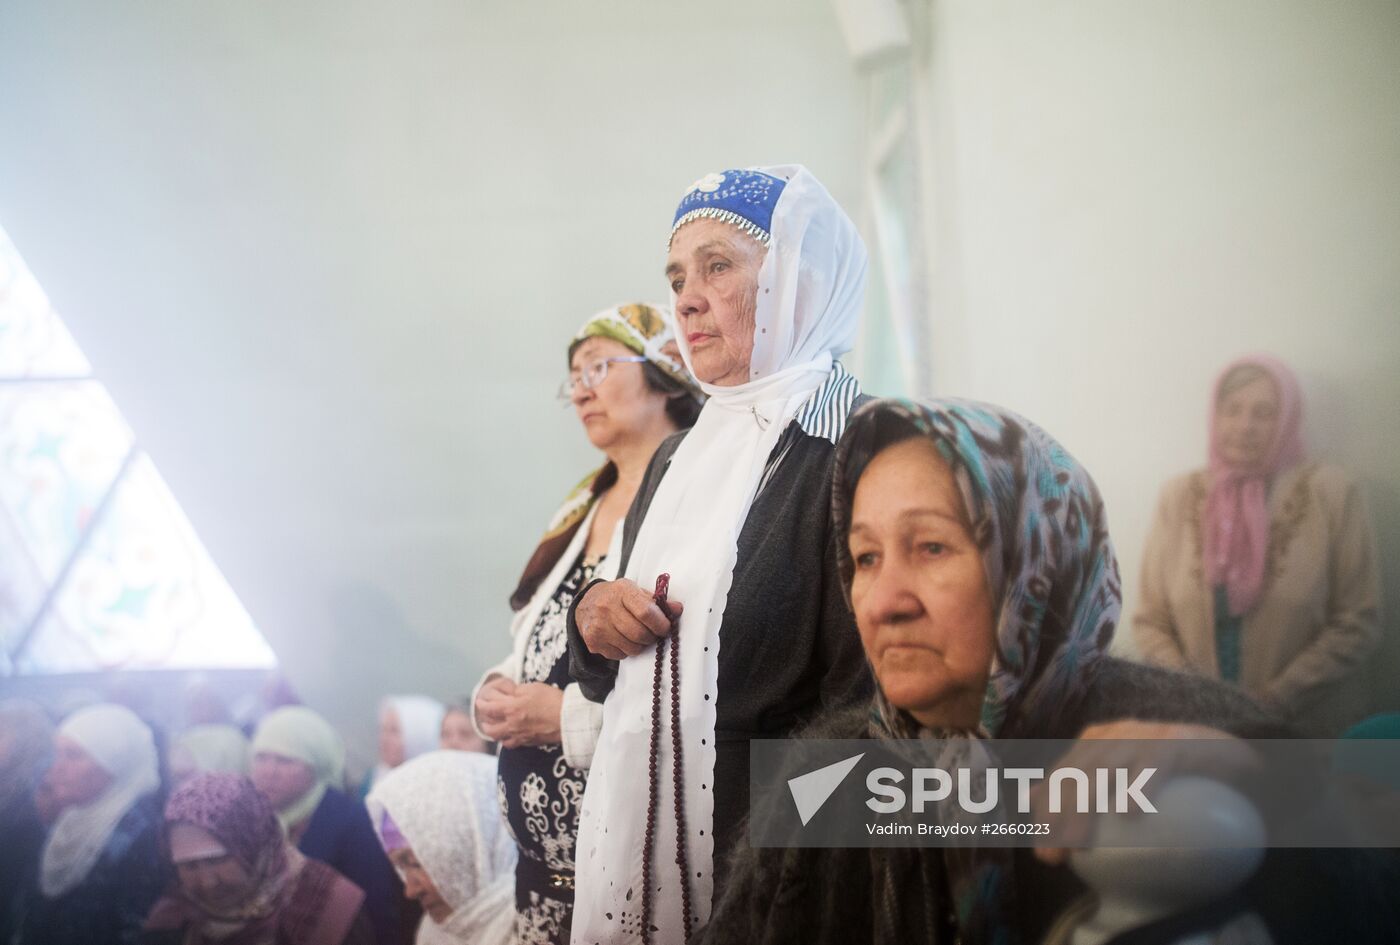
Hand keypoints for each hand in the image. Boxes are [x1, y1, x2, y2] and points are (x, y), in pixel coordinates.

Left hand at [477, 682, 566, 748]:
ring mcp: (520, 736)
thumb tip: (508, 694)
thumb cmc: (552, 700)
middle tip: (485, 714)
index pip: (489, 708)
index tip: (480, 701)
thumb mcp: (532, 688)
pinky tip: (508, 735)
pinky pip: (511, 744)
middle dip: (484, 721)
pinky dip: (506, 740)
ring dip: (493, 732)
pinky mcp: (528, 742)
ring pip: (498, 738)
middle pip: (490, 728)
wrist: (568, 718)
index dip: (482, 704)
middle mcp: (512, 725)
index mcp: (511, 709)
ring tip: (493, 726)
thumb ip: (516, 691)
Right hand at [575, 578, 681, 659]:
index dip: (661, 624)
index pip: (646, 612)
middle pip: (640, 634)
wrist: (586, 604)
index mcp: (622, 591)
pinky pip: (621, 656)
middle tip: (653, 634)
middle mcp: (607, 607)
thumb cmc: (618, 597)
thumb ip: (658, 602)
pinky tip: (622, 639)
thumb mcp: (636, 592)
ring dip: (640, 645)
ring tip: (637, 635)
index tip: (666, 627)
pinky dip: (626, 651)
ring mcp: (598, 626)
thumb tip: (678, 609)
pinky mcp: (593, 642)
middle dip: (652, 637)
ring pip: (632, 648)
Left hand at [1031, 720, 1257, 864]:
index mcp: (1097, 741)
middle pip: (1076, 774)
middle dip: (1058, 815)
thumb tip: (1032, 799)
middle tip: (1055, 856)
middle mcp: (1115, 733)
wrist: (1228, 753)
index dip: (1047, 812)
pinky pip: (1154, 762)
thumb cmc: (1173, 773)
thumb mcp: (1123, 777)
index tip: (1043, 852)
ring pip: (1104, 768)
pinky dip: (1139, 785)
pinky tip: (1129, 813)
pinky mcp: (1178, 740)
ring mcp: (1144, 733)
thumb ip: (1083, 786)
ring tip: (1078, 843)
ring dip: (1086, 806)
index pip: (1061, 775)